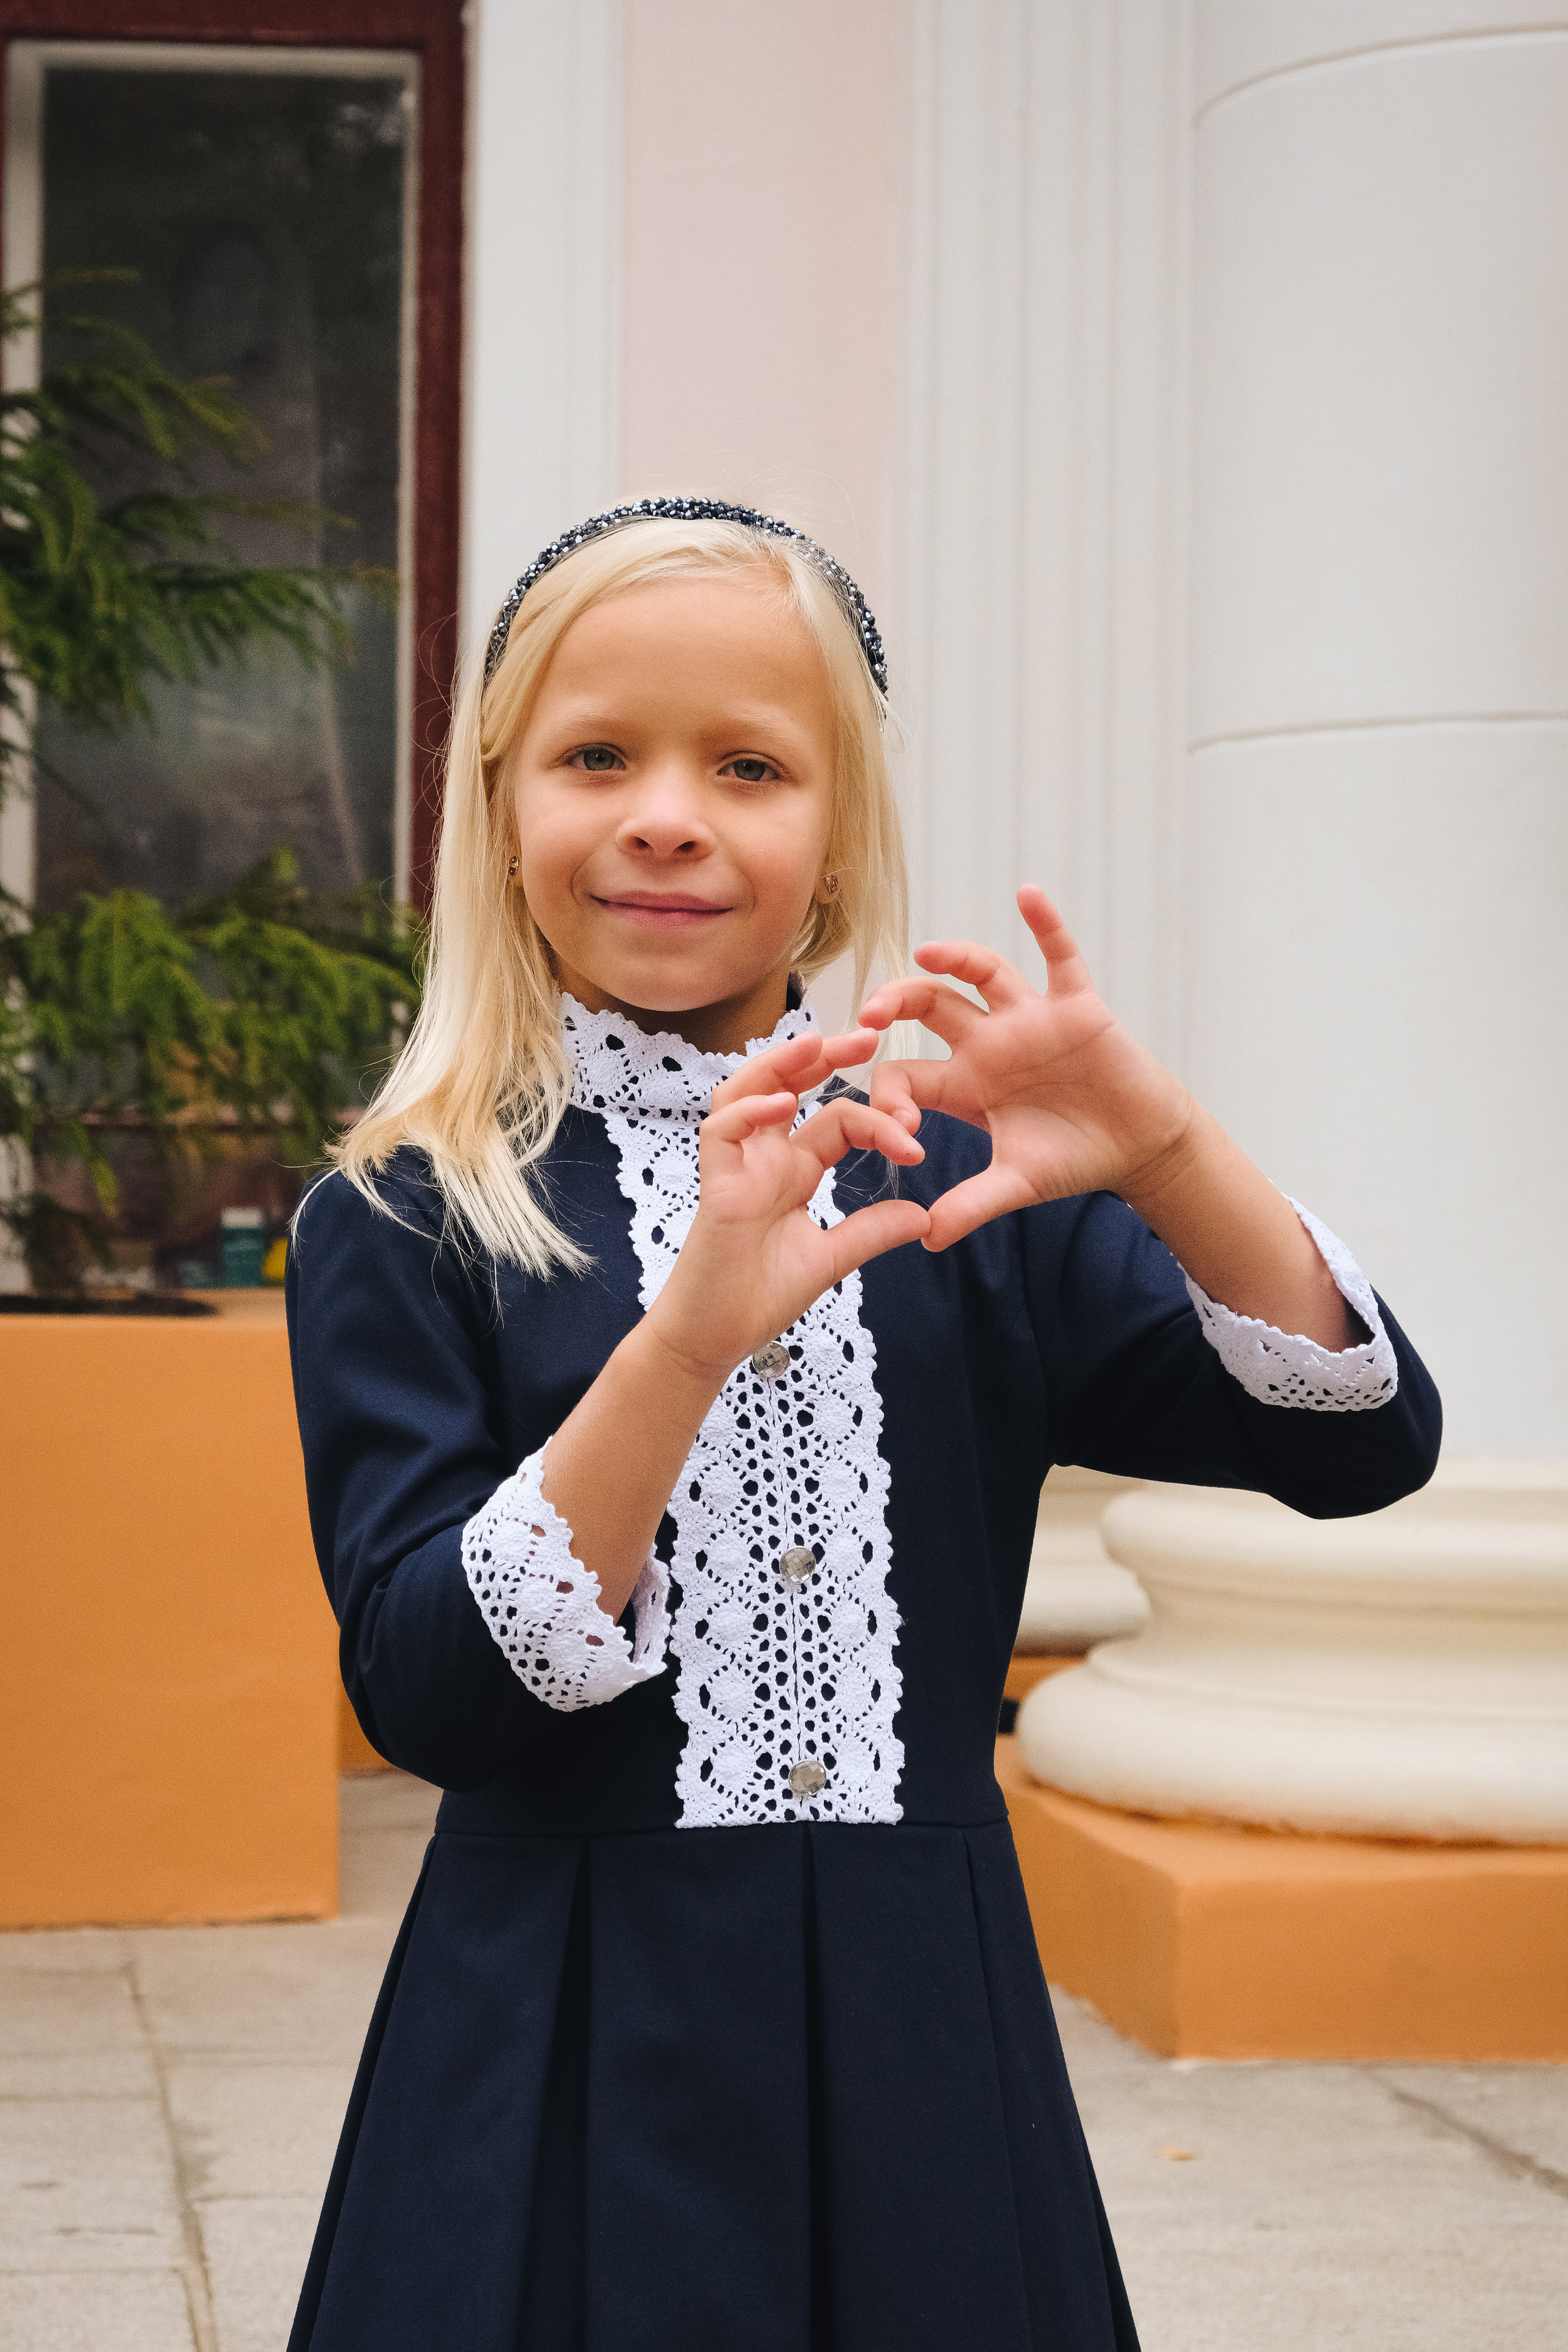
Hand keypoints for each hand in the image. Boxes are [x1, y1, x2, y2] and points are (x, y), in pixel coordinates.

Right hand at [648, 1025, 931, 1380]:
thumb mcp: (833, 1258)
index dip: (876, 1122)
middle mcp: (764, 1158)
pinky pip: (721, 1133)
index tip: (915, 1146)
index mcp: (794, 1169)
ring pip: (746, 1092)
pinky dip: (747, 1113)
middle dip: (824, 1056)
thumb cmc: (761, 1296)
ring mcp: (737, 1167)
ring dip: (778, 1065)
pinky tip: (780, 1106)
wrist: (717, 1338)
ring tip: (815, 1045)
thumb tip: (924, 1215)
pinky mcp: (714, 1184)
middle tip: (869, 1035)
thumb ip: (873, 1232)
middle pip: (788, 1086)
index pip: (836, 1120)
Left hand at [856, 886, 1194, 1250]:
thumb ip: (970, 1206)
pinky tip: (1028, 895)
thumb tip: (924, 1238)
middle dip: (894, 1003)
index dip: (890, 1094)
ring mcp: (1029, 1019)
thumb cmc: (1073, 1159)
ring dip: (954, 957)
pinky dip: (1046, 924)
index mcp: (964, 1083)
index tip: (896, 1128)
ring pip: (982, 974)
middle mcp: (988, 1042)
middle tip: (869, 1015)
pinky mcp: (1075, 1006)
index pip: (906, 1073)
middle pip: (927, 1006)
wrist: (1137, 1147)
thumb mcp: (1016, 1184)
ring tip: (926, 953)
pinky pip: (1059, 956)